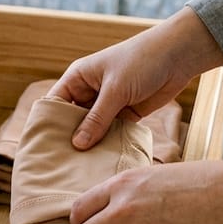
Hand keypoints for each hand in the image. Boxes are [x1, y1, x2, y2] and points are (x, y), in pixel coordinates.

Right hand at [48, 6, 222, 149]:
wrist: (178, 56)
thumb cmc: (141, 61)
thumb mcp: (115, 89)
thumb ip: (97, 118)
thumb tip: (77, 144)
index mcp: (78, 78)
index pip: (55, 103)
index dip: (48, 123)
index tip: (44, 147)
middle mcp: (90, 91)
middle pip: (73, 120)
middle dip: (71, 139)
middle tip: (63, 164)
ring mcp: (108, 103)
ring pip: (94, 129)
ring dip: (92, 144)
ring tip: (82, 167)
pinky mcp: (127, 113)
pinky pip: (112, 132)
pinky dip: (110, 144)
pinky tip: (105, 161)